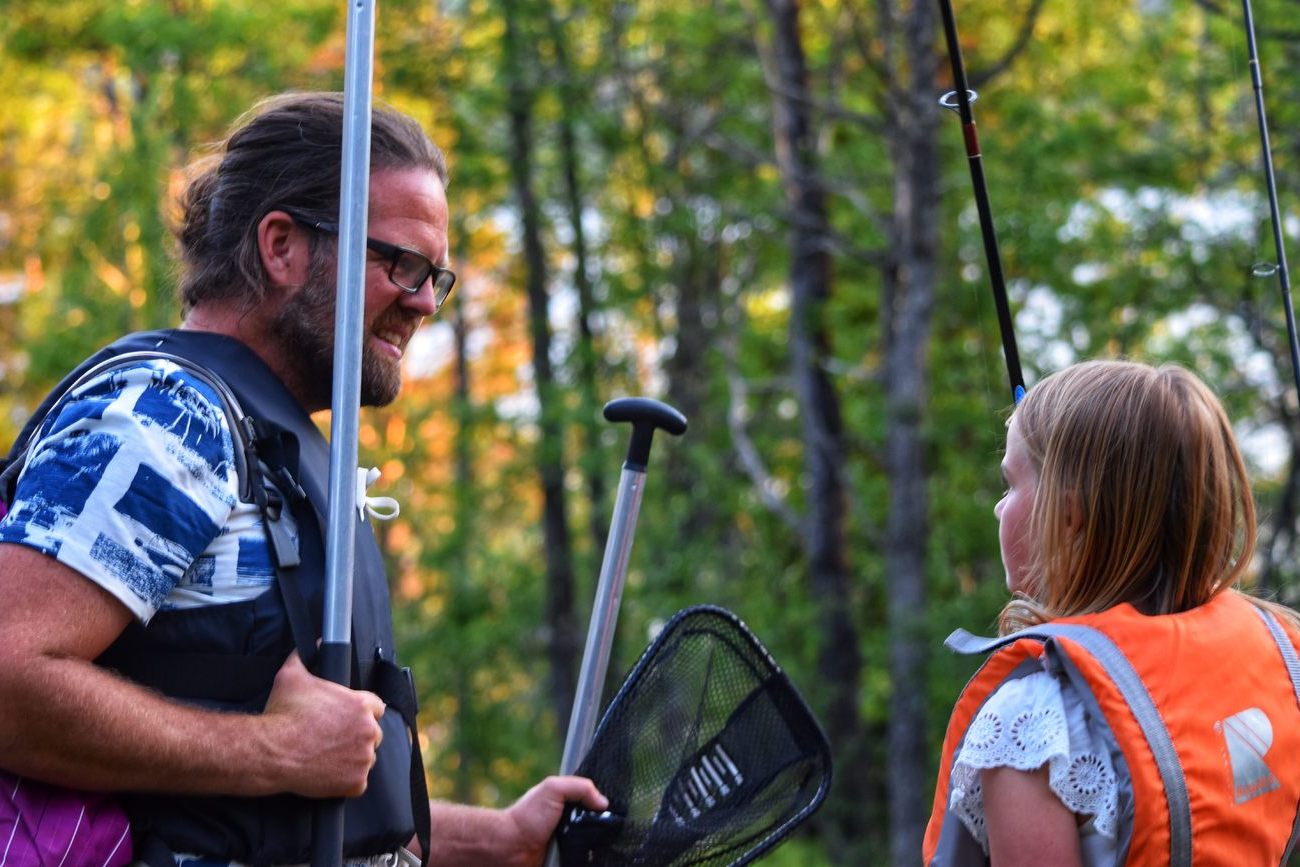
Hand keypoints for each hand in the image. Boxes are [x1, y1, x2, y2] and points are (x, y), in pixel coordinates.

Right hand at [260, 650, 385, 797]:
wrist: (271, 752)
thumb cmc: (282, 714)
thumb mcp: (292, 675)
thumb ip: (307, 655)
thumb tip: (316, 640)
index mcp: (361, 705)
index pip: (375, 706)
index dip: (361, 711)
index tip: (346, 717)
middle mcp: (368, 730)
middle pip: (373, 733)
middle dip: (358, 735)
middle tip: (335, 738)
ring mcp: (364, 758)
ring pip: (366, 757)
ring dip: (353, 758)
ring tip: (329, 756)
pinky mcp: (356, 782)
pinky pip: (358, 782)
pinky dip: (346, 781)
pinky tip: (329, 774)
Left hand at [505, 776, 608, 866]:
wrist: (508, 848)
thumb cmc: (527, 817)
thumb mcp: (553, 789)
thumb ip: (580, 787)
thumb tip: (604, 803)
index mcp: (567, 806)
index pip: (593, 807)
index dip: (602, 810)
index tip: (612, 815)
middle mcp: (568, 826)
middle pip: (596, 829)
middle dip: (602, 832)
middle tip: (605, 835)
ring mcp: (567, 847)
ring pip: (591, 849)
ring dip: (595, 850)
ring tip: (598, 849)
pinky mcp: (565, 861)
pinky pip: (582, 861)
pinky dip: (586, 860)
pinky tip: (591, 859)